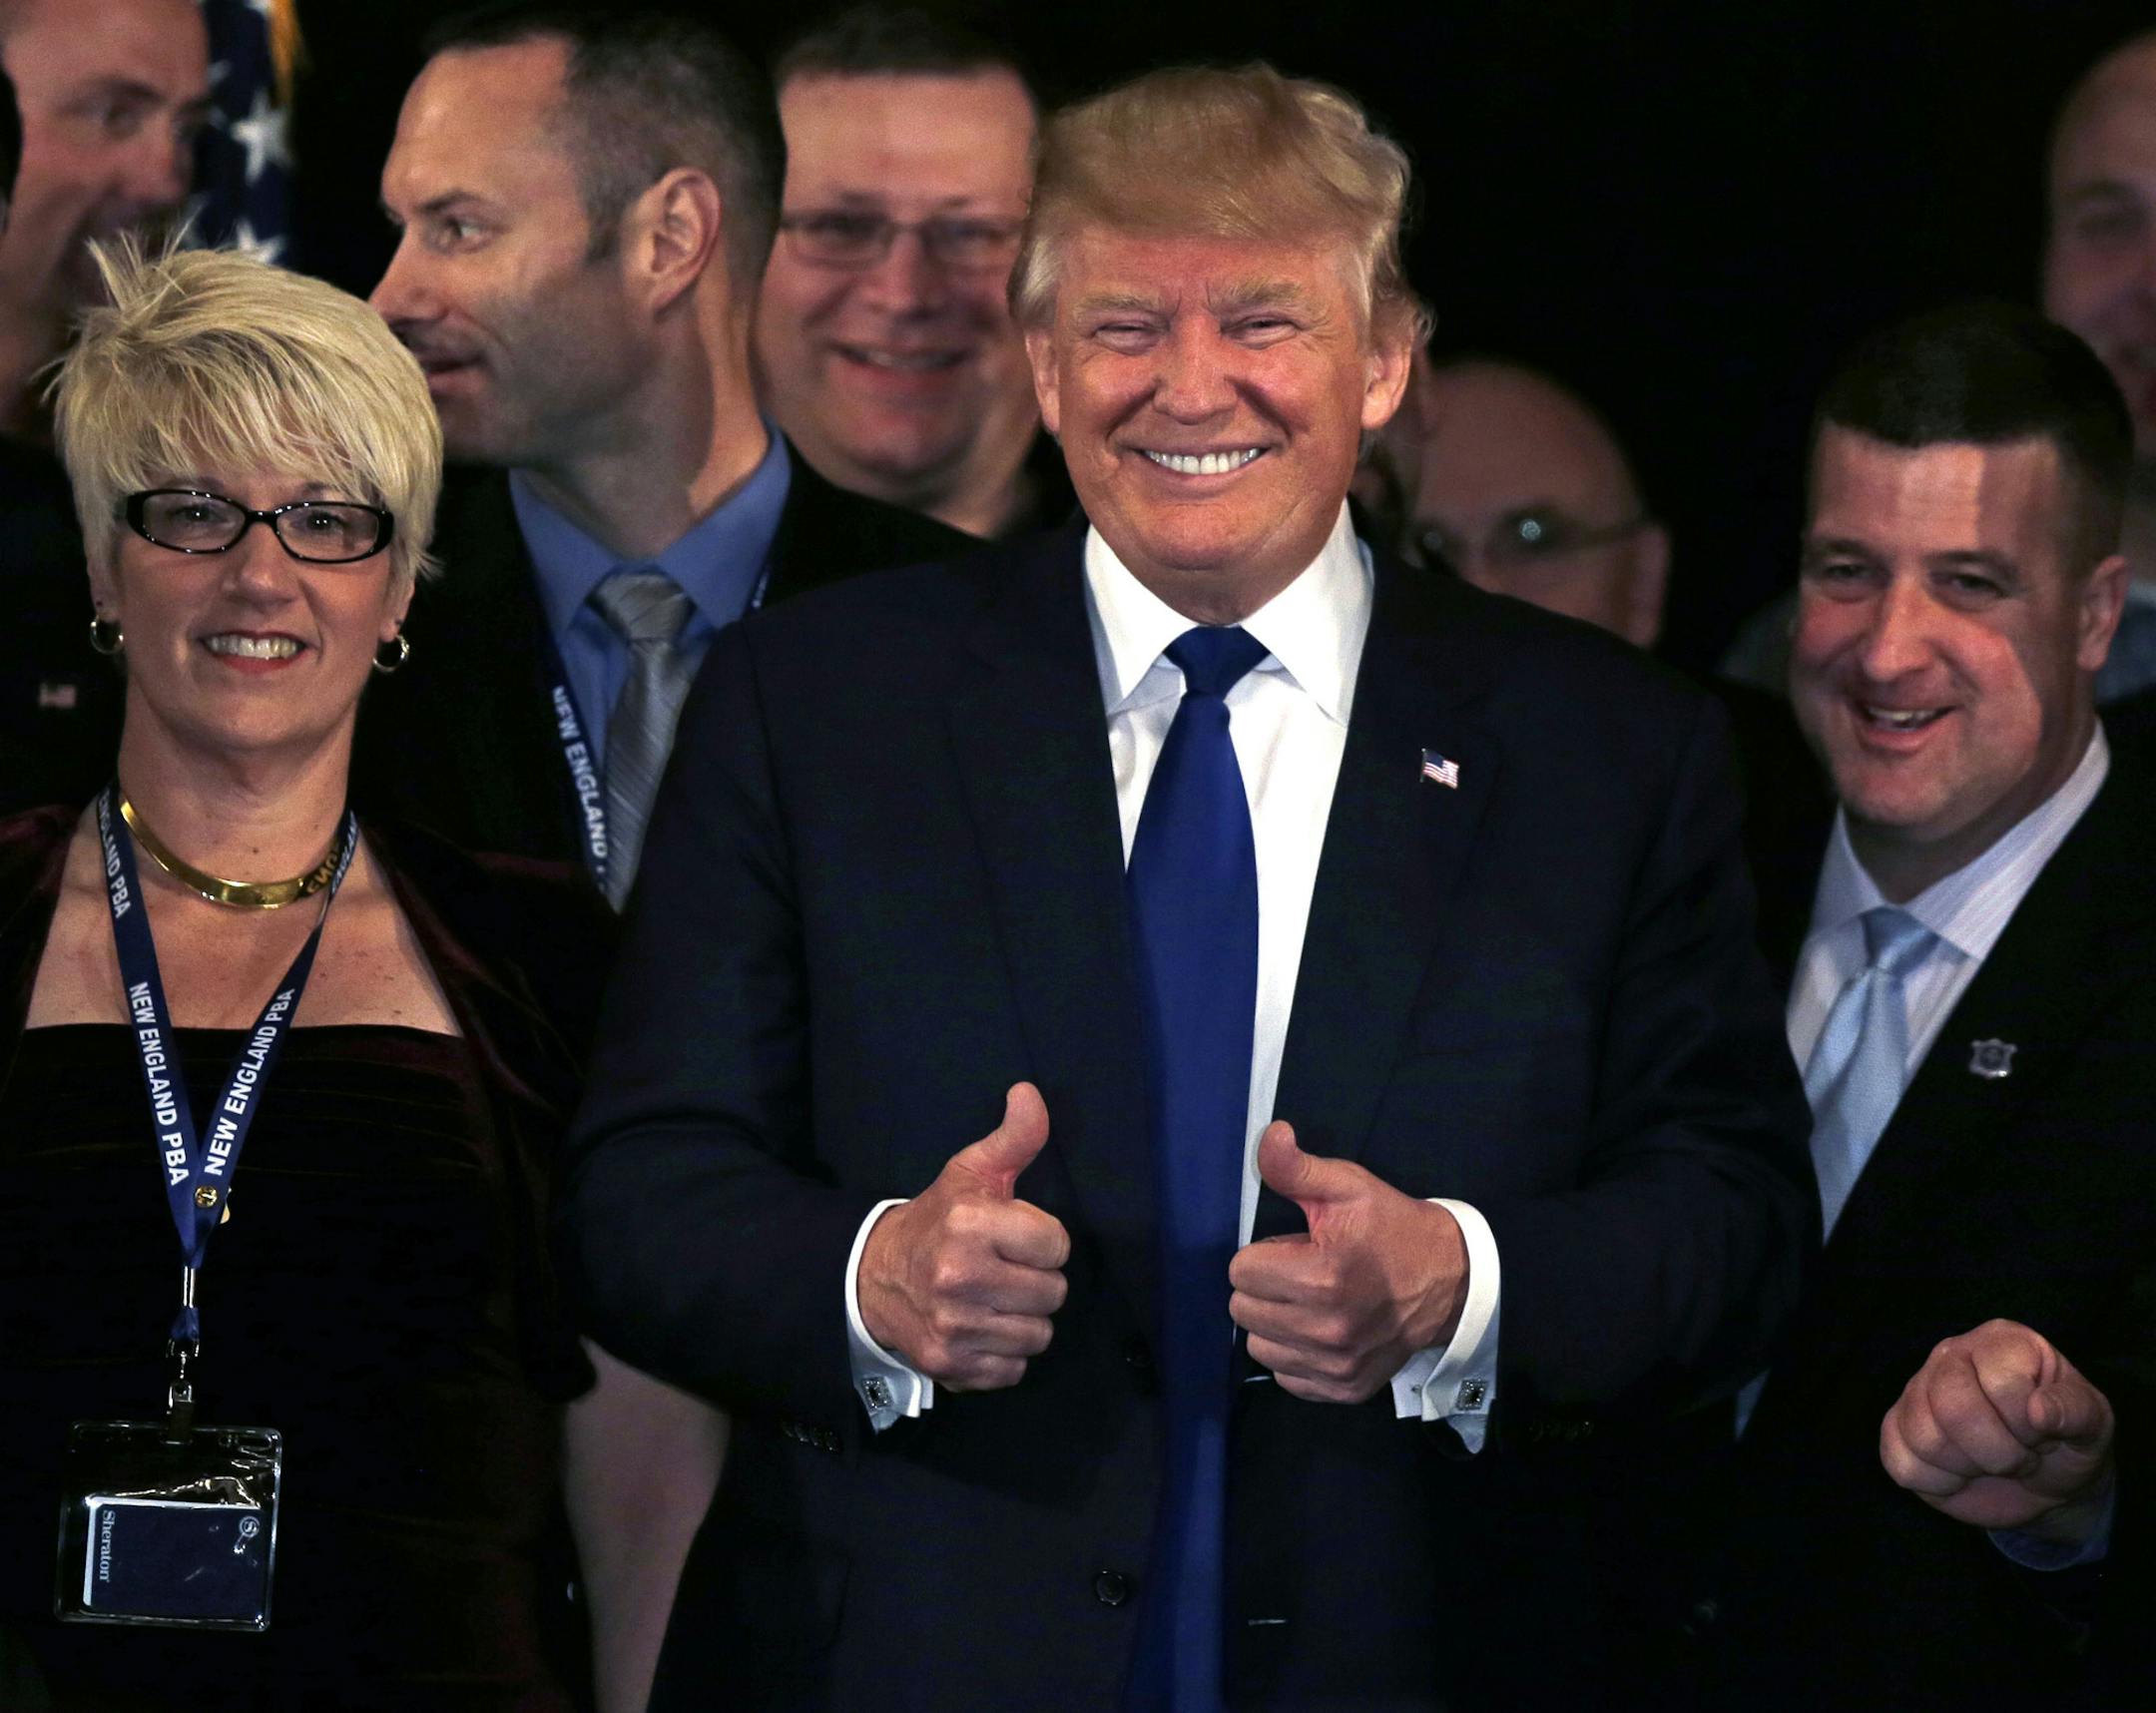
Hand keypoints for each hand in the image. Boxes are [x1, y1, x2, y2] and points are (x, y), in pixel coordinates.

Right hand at [857, 1083, 1068, 1391]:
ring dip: (1023, 1319)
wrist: (872, 1276)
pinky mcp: (950, 1364)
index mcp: (971, 1224)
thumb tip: (1030, 1093)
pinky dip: (1003, 1354)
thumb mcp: (970, 1173)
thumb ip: (1014, 1138)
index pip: (1057, 1245)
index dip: (1042, 1241)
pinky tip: (981, 1329)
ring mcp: (954, 1326)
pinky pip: (1014, 1368)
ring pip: (1039, 1334)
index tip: (1015, 1238)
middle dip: (1035, 1281)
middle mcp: (960, 1276)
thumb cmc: (936, 1220)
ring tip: (994, 1299)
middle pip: (1053, 1293)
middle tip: (1004, 1270)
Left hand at [1227, 1123, 1467, 1402]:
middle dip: (1264, 1288)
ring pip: (1260, 1347)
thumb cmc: (1391, 1228)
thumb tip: (1270, 1135)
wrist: (1450, 1279)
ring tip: (1308, 1303)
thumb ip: (1297, 1168)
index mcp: (1321, 1277)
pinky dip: (1295, 1355)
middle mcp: (1325, 1329)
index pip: (1240, 1272)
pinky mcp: (1345, 1387)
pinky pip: (1287, 1376)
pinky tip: (1319, 1331)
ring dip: (1274, 1324)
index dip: (1262, 1254)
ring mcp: (1336, 1364)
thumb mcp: (1348, 1186)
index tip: (1294, 1249)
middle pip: (1243, 1311)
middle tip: (1300, 1273)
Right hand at [1879, 1319, 2115, 1543]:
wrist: (2046, 1484)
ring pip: (1924, 1437)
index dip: (2025, 1425)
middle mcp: (1951, 1355)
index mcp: (2001, 1342)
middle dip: (1997, 1453)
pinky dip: (1938, 1483)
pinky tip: (1960, 1473)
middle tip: (2018, 1457)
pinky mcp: (1897, 1430)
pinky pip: (1900, 1463)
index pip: (2000, 1382)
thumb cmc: (2067, 1443)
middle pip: (1952, 1406)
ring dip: (1968, 1468)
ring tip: (1989, 1461)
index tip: (2042, 1435)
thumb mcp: (2093, 1426)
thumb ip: (2076, 1411)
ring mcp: (1917, 1391)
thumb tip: (2039, 1410)